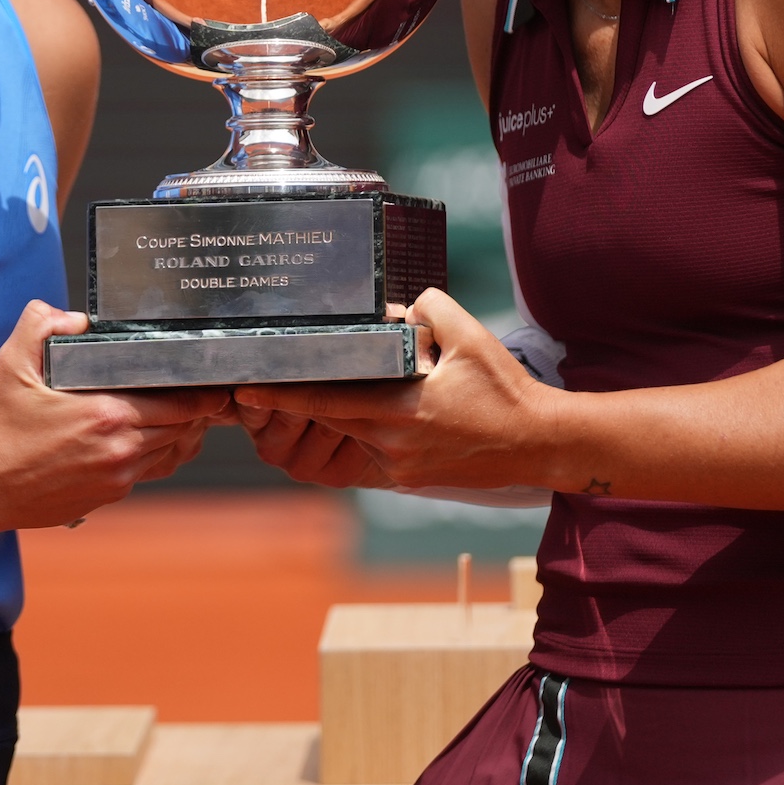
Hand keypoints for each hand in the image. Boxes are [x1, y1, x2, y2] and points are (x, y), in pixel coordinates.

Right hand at [0, 301, 227, 529]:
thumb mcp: (13, 363)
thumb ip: (43, 324)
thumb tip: (77, 318)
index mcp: (107, 415)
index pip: (181, 402)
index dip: (199, 390)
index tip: (207, 378)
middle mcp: (119, 450)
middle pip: (182, 428)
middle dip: (191, 410)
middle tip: (194, 390)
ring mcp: (116, 479)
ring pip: (168, 452)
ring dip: (172, 433)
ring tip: (172, 412)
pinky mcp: (106, 498)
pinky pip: (145, 472)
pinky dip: (150, 454)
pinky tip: (140, 437)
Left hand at [234, 290, 555, 492]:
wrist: (539, 443)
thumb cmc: (505, 389)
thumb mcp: (469, 336)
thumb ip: (427, 308)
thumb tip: (393, 306)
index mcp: (399, 411)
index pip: (326, 402)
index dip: (283, 395)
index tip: (245, 390)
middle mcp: (392, 445)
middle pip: (332, 417)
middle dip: (307, 398)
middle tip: (274, 376)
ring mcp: (399, 467)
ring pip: (355, 431)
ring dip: (351, 410)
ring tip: (370, 385)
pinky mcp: (410, 478)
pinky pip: (376, 447)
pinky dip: (374, 427)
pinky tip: (398, 408)